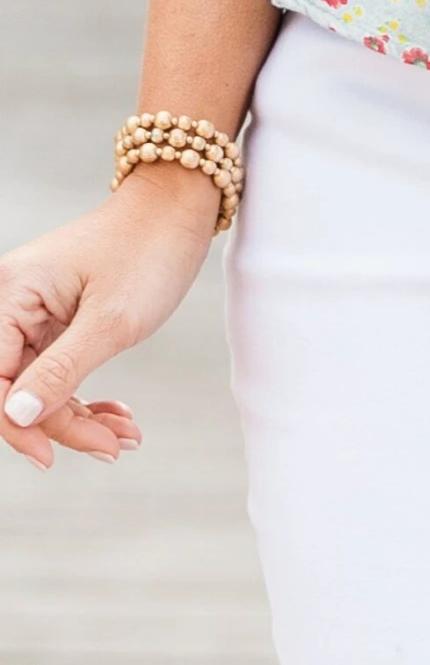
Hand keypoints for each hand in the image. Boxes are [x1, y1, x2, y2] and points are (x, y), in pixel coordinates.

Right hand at [0, 165, 218, 470]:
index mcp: (12, 295)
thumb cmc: (149, 250)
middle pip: (16, 388)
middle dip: (61, 423)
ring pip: (39, 386)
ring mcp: (35, 312)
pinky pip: (57, 372)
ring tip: (126, 435)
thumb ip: (60, 372)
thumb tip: (15, 417)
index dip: (17, 425)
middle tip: (115, 445)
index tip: (52, 457)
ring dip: (78, 417)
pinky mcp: (57, 320)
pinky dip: (85, 397)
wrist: (179, 208)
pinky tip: (117, 416)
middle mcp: (13, 302)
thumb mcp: (110, 321)